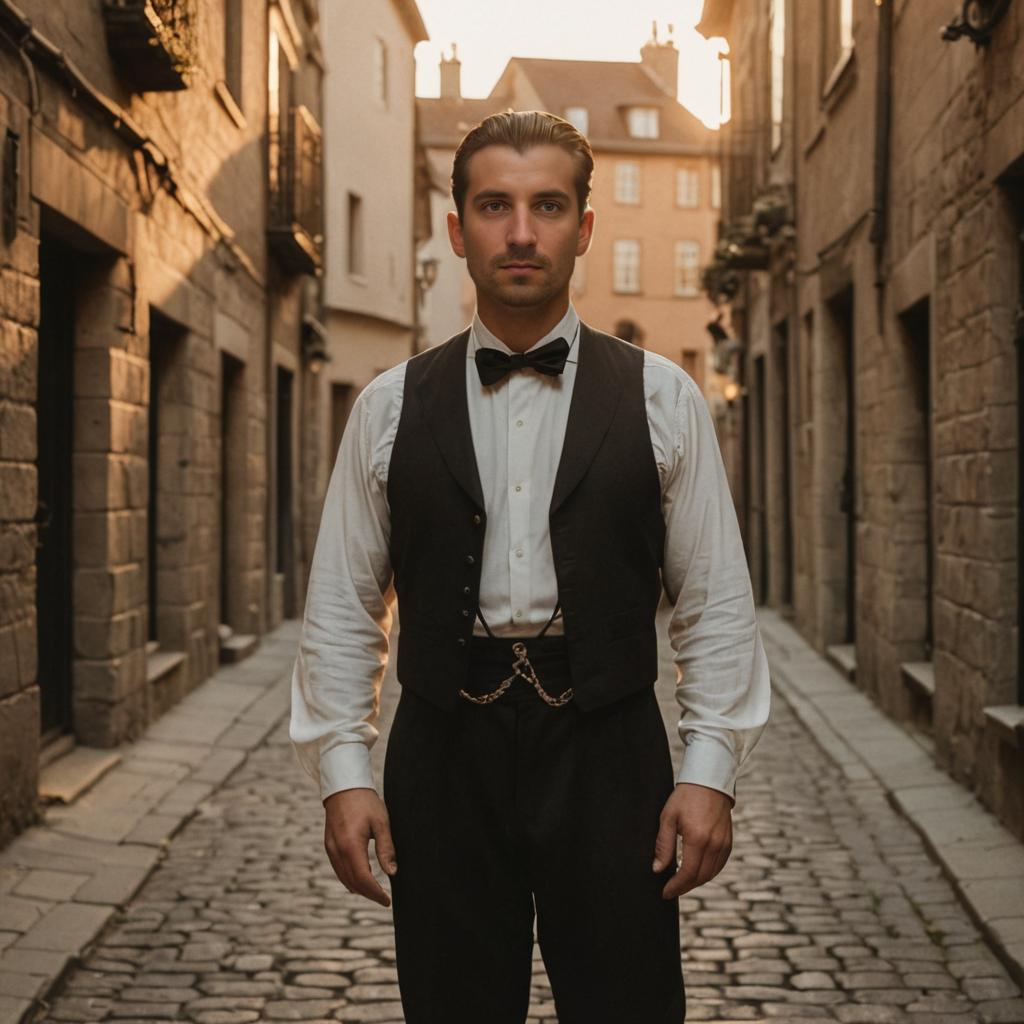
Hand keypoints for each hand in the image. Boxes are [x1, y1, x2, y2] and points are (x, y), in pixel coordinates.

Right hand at [323, 787, 396, 906]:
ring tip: (375, 891)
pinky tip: (361, 877)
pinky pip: (338, 869)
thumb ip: (386, 848)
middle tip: (384, 899)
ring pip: (343, 878)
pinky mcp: (329, 845)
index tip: (387, 900)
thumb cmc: (366, 802)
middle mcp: (337, 850)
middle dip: (368, 894)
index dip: (375, 893)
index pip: (363, 879)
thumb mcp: (381, 823)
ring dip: (358, 888)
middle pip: (352, 882)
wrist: (344, 786)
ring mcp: (331, 849)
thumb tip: (392, 873)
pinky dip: (349, 878)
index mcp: (351, 845)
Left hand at [653, 782, 732, 898]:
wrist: (709, 782)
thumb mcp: (668, 818)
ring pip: (711, 874)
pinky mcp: (729, 842)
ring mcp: (724, 844)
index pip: (687, 873)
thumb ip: (663, 845)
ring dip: (696, 882)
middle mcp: (713, 844)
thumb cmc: (685, 798)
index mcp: (697, 838)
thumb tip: (657, 869)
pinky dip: (708, 873)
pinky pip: (719, 866)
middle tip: (671, 890)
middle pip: (700, 877)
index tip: (665, 893)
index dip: (675, 887)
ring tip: (681, 883)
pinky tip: (697, 872)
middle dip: (684, 887)